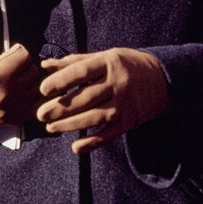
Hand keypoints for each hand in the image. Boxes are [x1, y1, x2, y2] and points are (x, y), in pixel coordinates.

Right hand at [0, 1, 40, 127]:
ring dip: (29, 81)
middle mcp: (6, 93)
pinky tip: (20, 93)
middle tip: (10, 67)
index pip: (25, 55)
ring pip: (36, 87)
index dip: (16, 51)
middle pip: (33, 71)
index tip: (6, 55)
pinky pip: (36, 105)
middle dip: (23, 66)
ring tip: (15, 79)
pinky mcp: (14, 119)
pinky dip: (32, 98)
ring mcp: (11, 109)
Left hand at [37, 47, 168, 153]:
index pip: (82, 71)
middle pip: (86, 97)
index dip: (61, 80)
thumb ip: (74, 62)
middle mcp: (117, 83)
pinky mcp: (129, 121)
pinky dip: (92, 142)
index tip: (42, 89)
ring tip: (51, 128)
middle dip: (61, 107)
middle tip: (40, 114)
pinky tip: (76, 147)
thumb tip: (44, 65)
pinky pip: (109, 135)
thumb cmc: (126, 65)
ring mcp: (124, 104)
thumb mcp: (104, 56)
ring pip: (95, 117)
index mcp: (109, 63)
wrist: (161, 80)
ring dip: (71, 125)